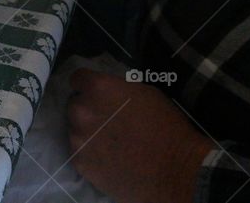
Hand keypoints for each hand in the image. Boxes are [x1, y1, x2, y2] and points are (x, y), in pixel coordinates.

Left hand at [67, 70, 214, 202]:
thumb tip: (105, 93)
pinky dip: (89, 153)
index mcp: (98, 88)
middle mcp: (82, 110)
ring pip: (74, 129)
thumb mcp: (144, 93)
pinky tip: (107, 158)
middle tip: (105, 120)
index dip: (87, 86)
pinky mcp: (80, 163)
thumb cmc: (166, 127)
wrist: (174, 170)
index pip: (77, 78)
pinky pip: (79, 152)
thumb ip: (116, 89)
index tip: (94, 94)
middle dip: (87, 110)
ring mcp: (78, 138)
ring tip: (108, 142)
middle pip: (74, 105)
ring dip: (87, 132)